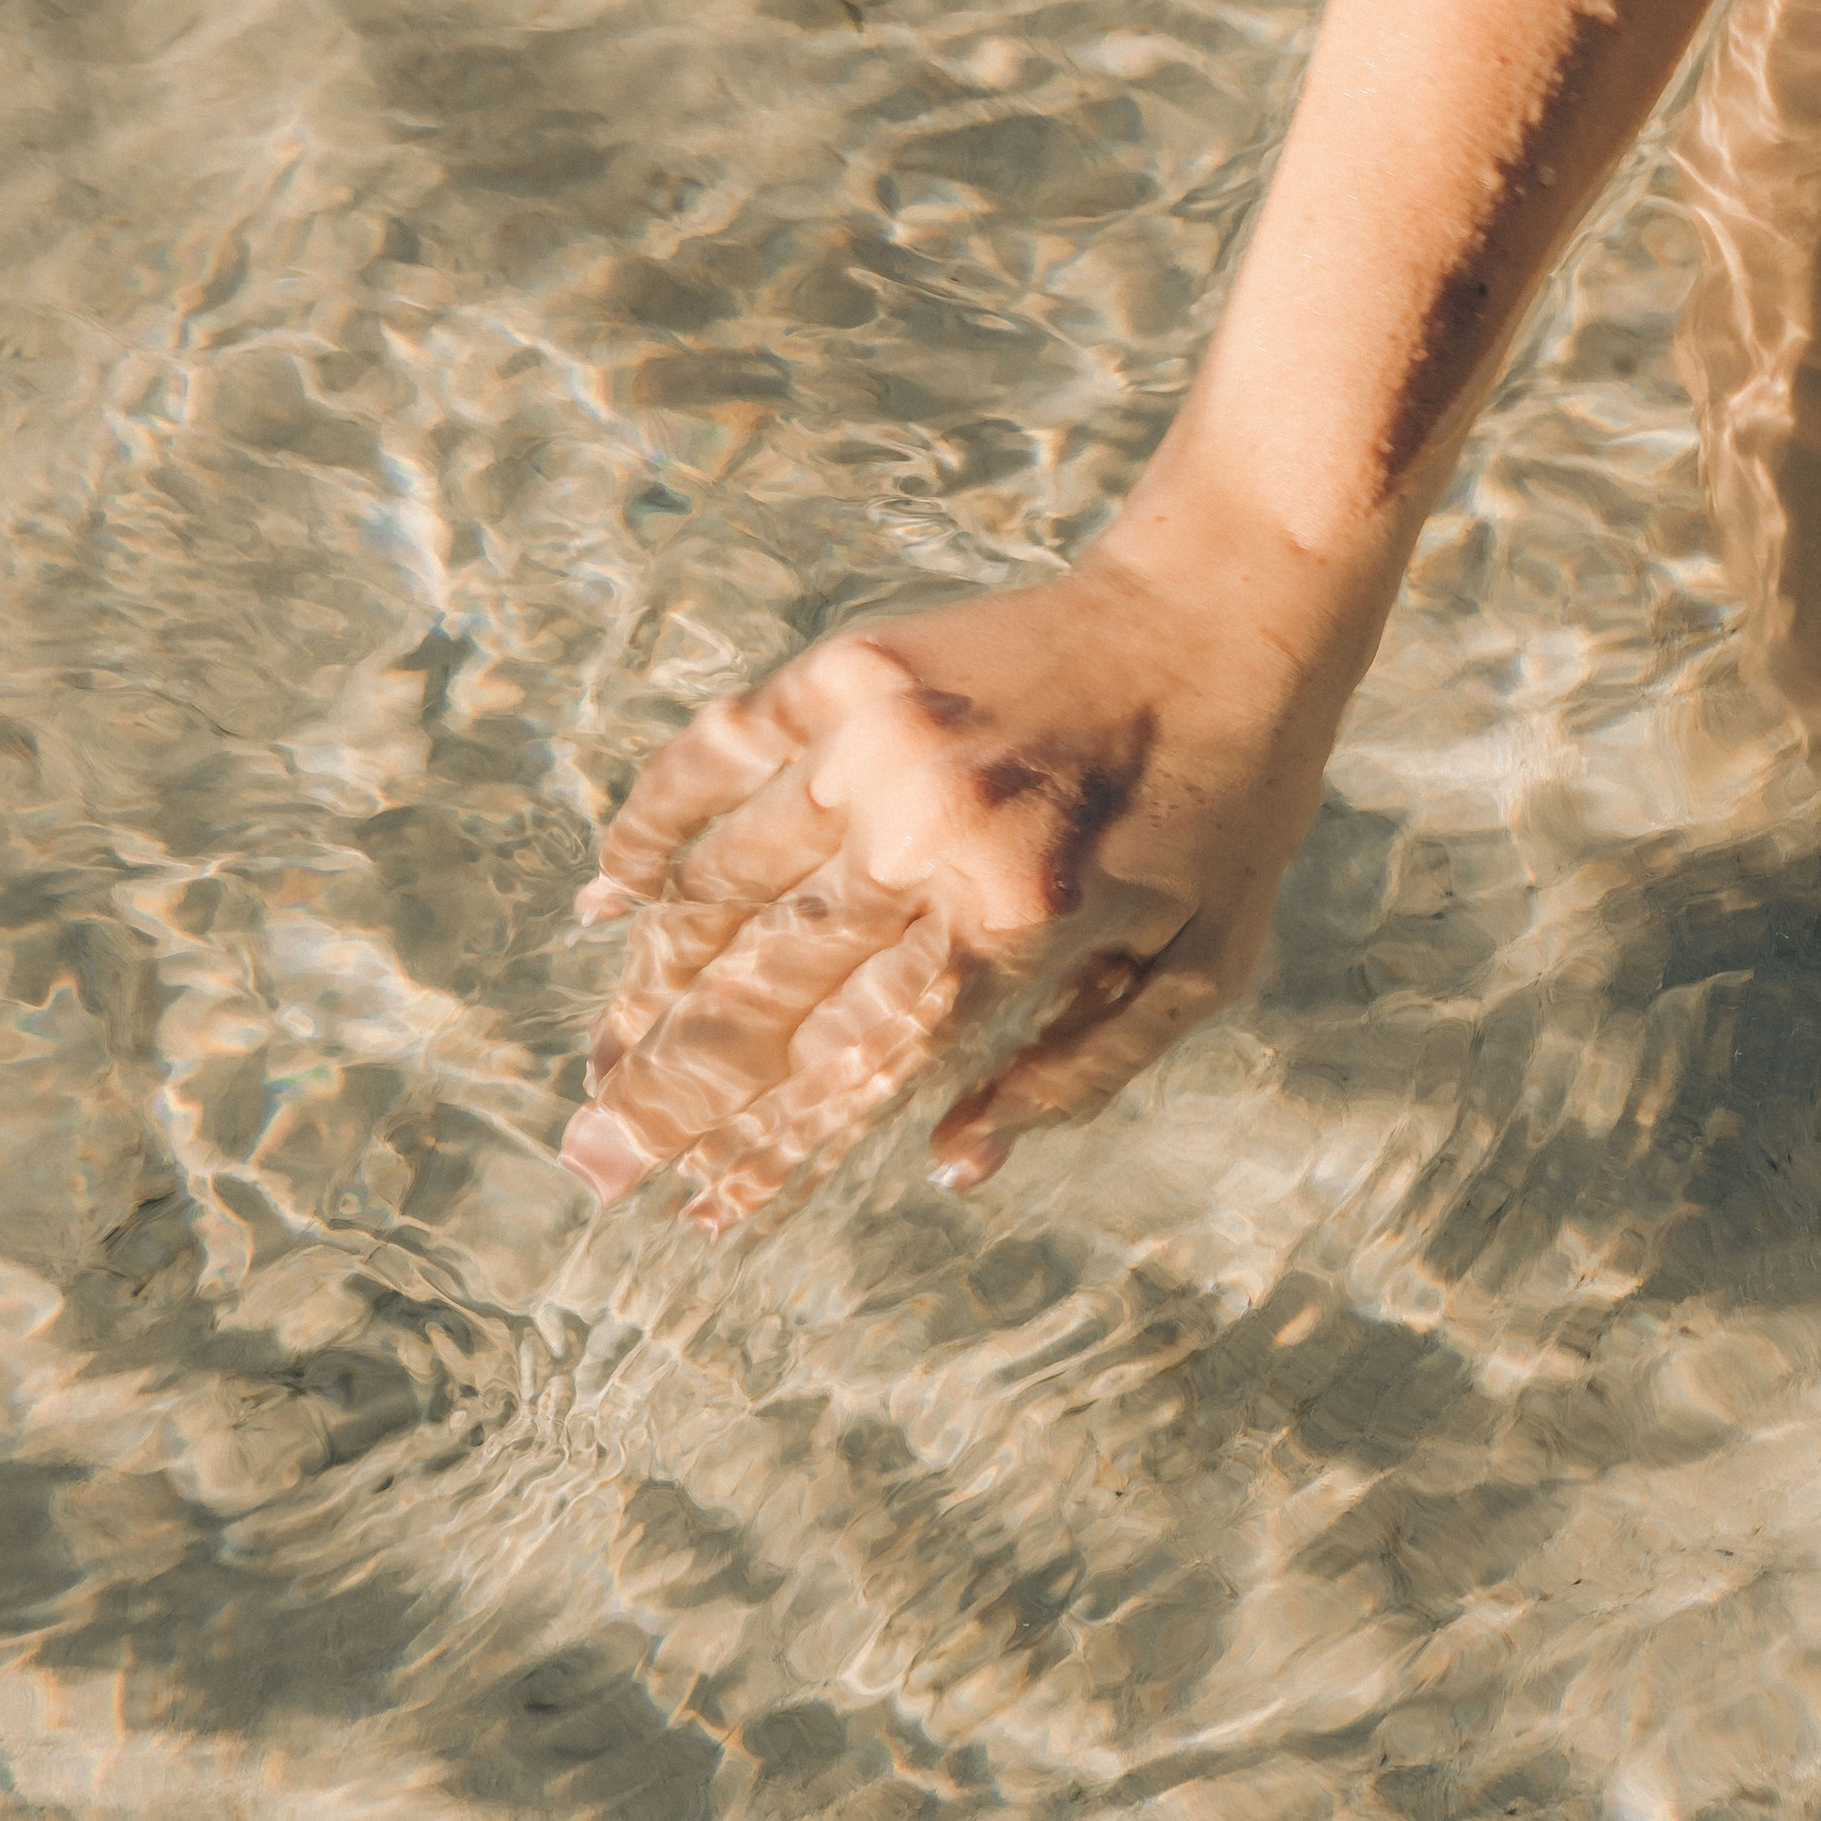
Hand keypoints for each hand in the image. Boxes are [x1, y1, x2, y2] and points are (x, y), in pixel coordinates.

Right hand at [560, 530, 1357, 1228]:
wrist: (1224, 605)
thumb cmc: (1227, 805)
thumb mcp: (1198, 970)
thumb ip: (1078, 1077)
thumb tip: (947, 1166)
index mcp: (1018, 926)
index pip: (856, 1068)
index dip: (769, 1151)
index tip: (699, 1215)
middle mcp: (930, 838)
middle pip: (763, 997)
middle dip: (668, 1095)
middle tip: (593, 1164)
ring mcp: (878, 746)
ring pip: (721, 891)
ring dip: (650, 989)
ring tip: (601, 1064)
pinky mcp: (849, 670)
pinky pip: (715, 755)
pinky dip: (651, 827)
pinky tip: (603, 898)